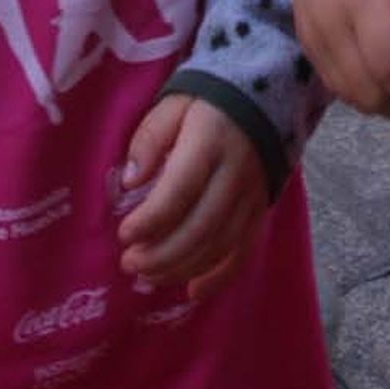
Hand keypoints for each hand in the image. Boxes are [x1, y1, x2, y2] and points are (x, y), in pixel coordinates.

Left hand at [117, 95, 267, 300]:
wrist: (265, 97)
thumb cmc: (206, 104)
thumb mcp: (173, 105)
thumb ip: (149, 139)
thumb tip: (130, 182)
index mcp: (210, 142)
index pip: (180, 191)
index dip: (150, 220)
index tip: (124, 234)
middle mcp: (235, 174)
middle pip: (200, 227)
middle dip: (161, 254)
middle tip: (129, 263)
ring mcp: (253, 196)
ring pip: (219, 246)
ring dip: (181, 268)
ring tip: (147, 275)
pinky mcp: (261, 211)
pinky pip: (243, 252)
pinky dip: (219, 277)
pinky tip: (193, 291)